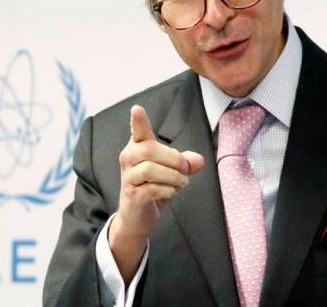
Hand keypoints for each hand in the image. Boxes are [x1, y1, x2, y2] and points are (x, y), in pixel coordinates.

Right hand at [109, 104, 203, 282]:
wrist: (138, 217)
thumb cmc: (155, 187)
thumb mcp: (173, 172)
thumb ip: (186, 162)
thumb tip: (198, 161)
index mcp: (139, 147)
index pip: (138, 131)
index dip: (138, 121)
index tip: (137, 109)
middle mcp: (129, 159)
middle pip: (150, 149)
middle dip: (175, 159)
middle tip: (187, 169)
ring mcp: (128, 177)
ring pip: (151, 169)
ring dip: (173, 177)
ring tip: (181, 182)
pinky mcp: (132, 195)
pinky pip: (153, 189)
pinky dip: (169, 191)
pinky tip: (171, 193)